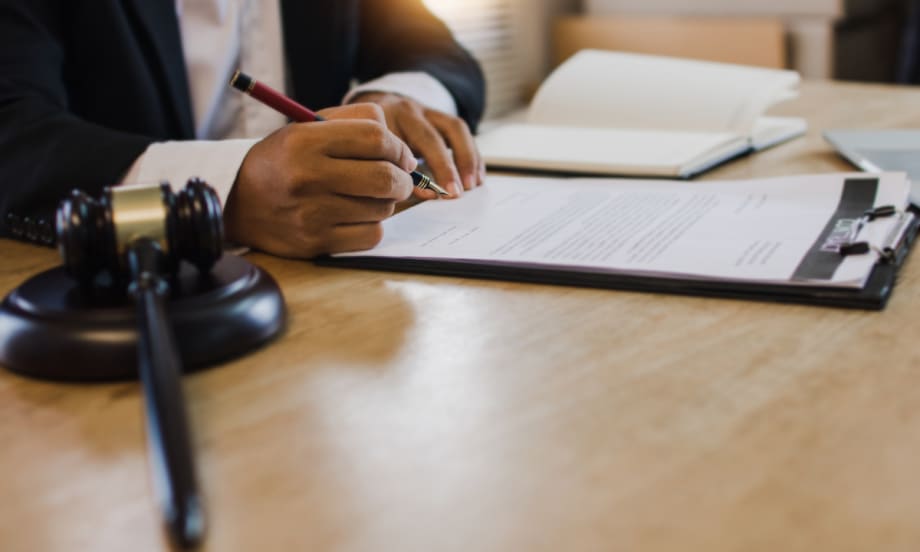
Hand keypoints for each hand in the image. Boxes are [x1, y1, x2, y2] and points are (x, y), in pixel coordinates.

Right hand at [223, 103, 415, 258]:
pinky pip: (371, 235)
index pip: (376, 138)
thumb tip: (403, 151)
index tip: (402, 157)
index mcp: (305, 140)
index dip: (399, 148)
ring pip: (382, 208)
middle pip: (385, 177)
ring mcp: (311, 213)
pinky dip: (373, 226)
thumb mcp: (307, 127)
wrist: (237, 201)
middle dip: (403, 179)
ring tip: (369, 196)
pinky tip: (357, 217)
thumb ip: (355, 121)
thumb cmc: (284, 160)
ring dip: (386, 202)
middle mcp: (307, 176)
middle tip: (400, 179)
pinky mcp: (316, 243)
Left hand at [350, 92, 483, 199]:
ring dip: (467, 158)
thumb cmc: (370, 141)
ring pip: (454, 127)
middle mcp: (405, 112)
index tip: (433, 194)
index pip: (401, 147)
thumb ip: (394, 175)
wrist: (373, 107)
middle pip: (430, 137)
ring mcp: (425, 110)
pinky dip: (472, 154)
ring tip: (473, 184)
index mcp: (382, 122)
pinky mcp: (440, 114)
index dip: (418, 173)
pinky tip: (477, 174)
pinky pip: (462, 131)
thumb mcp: (372, 156)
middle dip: (446, 166)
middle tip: (456, 192)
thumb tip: (428, 194)